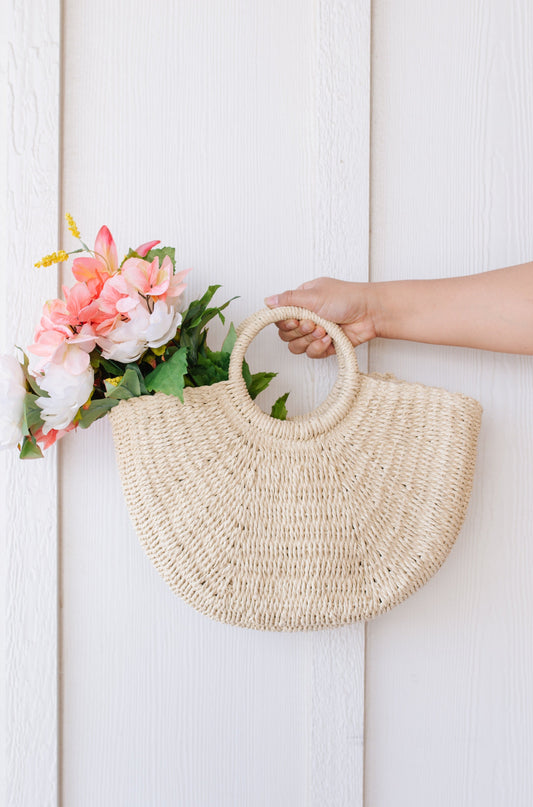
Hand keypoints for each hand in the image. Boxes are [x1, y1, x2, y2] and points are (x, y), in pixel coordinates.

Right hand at [264, 277, 378, 357]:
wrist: (371, 313)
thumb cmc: (347, 298)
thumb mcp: (313, 295)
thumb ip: (288, 300)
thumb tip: (267, 301)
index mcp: (301, 301)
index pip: (280, 317)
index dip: (284, 322)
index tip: (294, 319)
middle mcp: (307, 317)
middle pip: (286, 334)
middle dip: (299, 331)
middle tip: (313, 323)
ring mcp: (316, 332)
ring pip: (297, 346)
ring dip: (309, 340)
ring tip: (324, 331)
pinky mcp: (325, 345)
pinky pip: (311, 354)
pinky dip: (319, 348)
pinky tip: (330, 339)